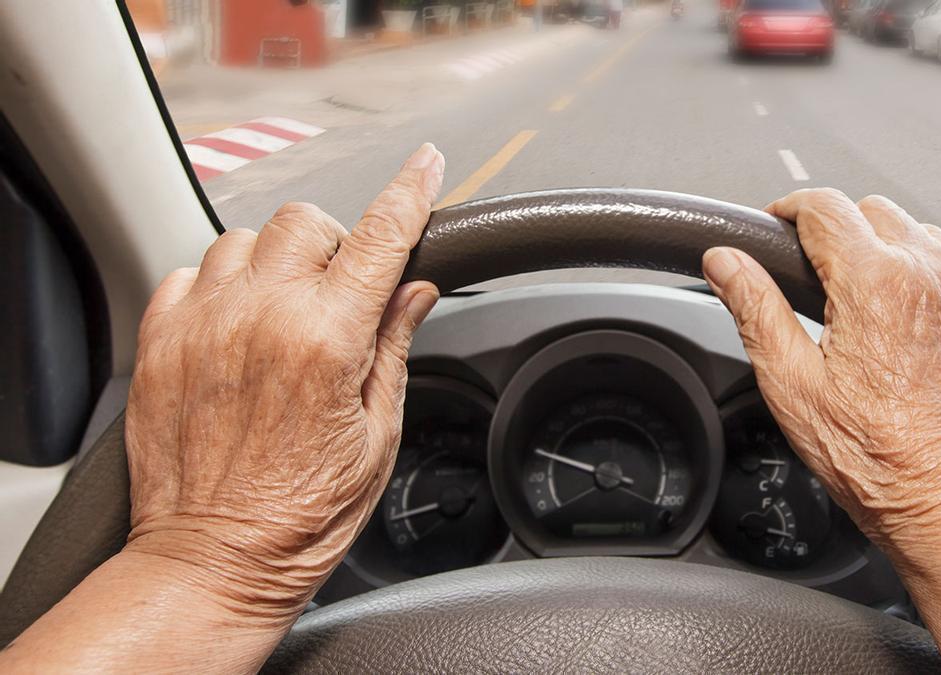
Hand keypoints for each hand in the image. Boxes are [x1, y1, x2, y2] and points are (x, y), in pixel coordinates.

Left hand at [124, 143, 444, 621]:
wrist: (214, 561)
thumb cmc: (301, 515)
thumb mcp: (376, 435)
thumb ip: (392, 347)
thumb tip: (414, 291)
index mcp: (327, 342)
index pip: (380, 239)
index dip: (410, 193)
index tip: (427, 164)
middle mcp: (260, 319)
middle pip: (305, 222)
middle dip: (333, 244)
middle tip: (341, 295)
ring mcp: (203, 326)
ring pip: (243, 238)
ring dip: (274, 262)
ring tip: (282, 313)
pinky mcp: (160, 343)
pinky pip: (188, 272)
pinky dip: (218, 285)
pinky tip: (235, 327)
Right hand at [701, 188, 940, 555]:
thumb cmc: (881, 462)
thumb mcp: (793, 387)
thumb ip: (755, 310)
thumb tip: (725, 263)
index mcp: (875, 283)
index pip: (823, 206)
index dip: (788, 210)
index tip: (778, 226)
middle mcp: (934, 274)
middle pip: (873, 211)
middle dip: (838, 232)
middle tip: (817, 278)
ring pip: (922, 234)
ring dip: (890, 252)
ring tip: (868, 306)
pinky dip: (938, 277)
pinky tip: (917, 321)